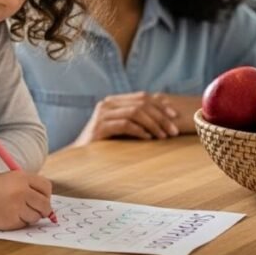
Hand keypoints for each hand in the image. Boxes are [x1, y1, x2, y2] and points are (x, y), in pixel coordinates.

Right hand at [0, 170, 51, 230]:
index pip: (46, 187)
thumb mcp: (8, 179)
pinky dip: (19, 222)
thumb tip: (46, 203)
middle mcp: (21, 191)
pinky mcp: (11, 221)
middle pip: (45, 204)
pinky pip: (23, 224)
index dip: (46, 194)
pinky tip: (6, 216)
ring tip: (15, 211)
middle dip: (43, 209)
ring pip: (36, 217)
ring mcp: (16, 207)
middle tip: (37, 211)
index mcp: (21, 177)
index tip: (42, 199)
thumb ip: (27, 187)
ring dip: (30, 217)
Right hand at [73, 92, 197, 146]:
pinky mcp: (100, 127)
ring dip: (153, 124)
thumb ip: (138, 119)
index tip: (175, 116)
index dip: (161, 105)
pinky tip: (148, 139)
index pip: (142, 97)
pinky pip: (125, 125)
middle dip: (161, 116)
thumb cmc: (106, 144)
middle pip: (141, 103)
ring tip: (163, 136)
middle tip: (173, 131)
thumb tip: (165, 117)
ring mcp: (102, 114)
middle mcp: (108, 103)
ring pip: (135, 113)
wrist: (80, 157)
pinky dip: (139, 131)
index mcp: (115, 101)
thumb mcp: (124, 128)